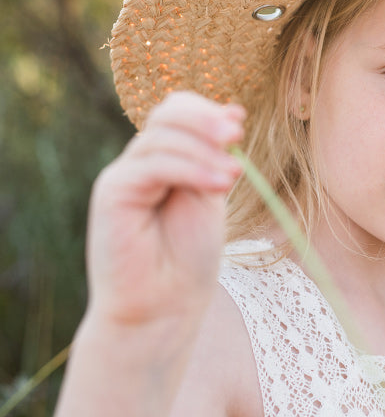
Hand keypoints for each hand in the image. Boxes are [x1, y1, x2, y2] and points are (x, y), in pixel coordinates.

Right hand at [85, 91, 244, 333]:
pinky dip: (190, 168)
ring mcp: (124, 174)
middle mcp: (142, 160)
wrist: (164, 306)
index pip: (179, 111)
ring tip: (234, 176)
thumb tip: (233, 110)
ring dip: (205, 151)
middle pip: (168, 114)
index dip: (208, 112)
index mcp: (166, 157)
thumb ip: (215, 155)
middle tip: (236, 136)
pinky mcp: (112, 191)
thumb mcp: (211, 193)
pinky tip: (219, 183)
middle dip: (205, 121)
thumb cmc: (190, 255)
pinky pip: (153, 164)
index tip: (240, 123)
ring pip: (163, 137)